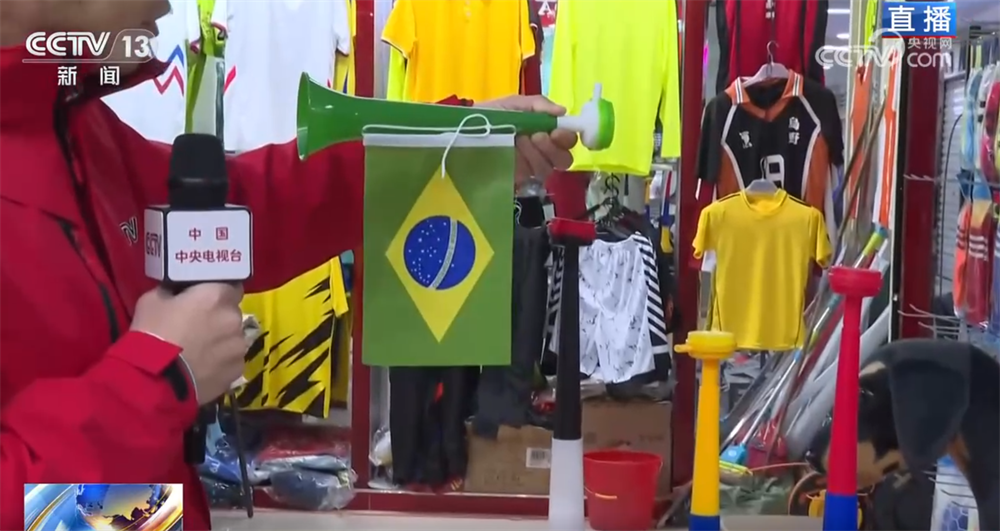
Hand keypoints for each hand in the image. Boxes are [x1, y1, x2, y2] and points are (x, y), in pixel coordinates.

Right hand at [131, 284, 245, 404]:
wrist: (154, 380)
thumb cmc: (152, 334)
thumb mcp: (152, 300)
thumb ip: (173, 291)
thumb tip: (178, 294)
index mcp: (216, 295)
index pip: (231, 286)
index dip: (218, 293)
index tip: (205, 300)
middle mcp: (234, 318)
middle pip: (231, 313)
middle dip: (218, 318)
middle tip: (198, 327)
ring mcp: (238, 346)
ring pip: (233, 338)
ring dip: (221, 341)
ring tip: (199, 352)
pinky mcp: (237, 370)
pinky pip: (231, 360)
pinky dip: (221, 362)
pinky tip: (202, 368)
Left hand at [477, 95, 576, 185]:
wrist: (463, 133)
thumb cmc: (488, 116)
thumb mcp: (511, 104)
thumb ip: (537, 105)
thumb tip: (562, 110)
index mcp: (543, 131)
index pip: (566, 139)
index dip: (566, 136)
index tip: (556, 131)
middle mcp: (540, 151)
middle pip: (564, 158)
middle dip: (552, 147)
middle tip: (536, 137)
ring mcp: (529, 167)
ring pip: (549, 168)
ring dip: (537, 155)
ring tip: (519, 142)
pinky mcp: (518, 180)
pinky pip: (532, 178)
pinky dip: (526, 166)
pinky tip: (514, 156)